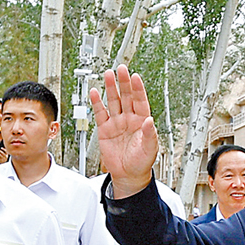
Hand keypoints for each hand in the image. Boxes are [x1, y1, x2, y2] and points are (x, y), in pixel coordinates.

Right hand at [91, 64, 159, 195]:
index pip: (140, 101)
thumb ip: (150, 134)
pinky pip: (100, 113)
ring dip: (110, 88)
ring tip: (108, 75)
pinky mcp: (105, 129)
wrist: (129, 175)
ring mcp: (117, 122)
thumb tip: (150, 120)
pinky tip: (95, 92)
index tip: (135, 77)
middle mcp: (129, 119)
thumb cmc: (142, 162)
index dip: (138, 89)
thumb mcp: (150, 149)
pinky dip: (97, 103)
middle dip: (123, 83)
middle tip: (121, 69)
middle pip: (126, 96)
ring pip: (113, 101)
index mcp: (142, 121)